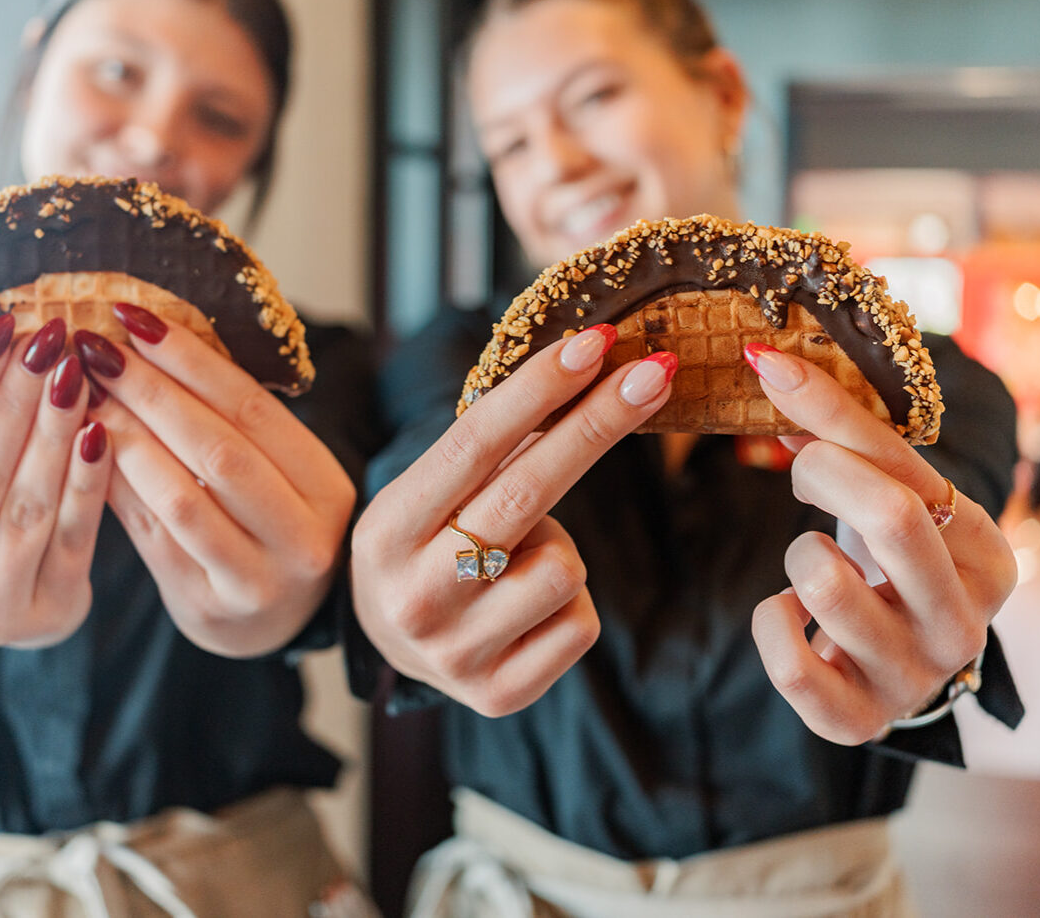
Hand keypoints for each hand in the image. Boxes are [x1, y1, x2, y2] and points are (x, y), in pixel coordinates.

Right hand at [0, 315, 111, 646]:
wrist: (4, 606)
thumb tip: (3, 343)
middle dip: (16, 401)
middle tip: (48, 339)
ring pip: (30, 504)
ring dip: (54, 431)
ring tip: (75, 372)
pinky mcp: (53, 613)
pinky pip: (76, 534)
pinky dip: (88, 479)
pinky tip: (102, 429)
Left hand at [77, 304, 356, 657]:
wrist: (266, 623)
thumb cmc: (264, 527)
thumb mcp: (274, 474)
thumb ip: (225, 421)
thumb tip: (143, 338)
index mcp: (325, 485)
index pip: (254, 409)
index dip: (192, 359)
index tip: (137, 318)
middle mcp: (303, 535)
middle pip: (218, 449)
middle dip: (150, 391)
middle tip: (96, 350)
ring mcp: (259, 578)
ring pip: (182, 497)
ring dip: (125, 439)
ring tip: (84, 397)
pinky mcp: (209, 606)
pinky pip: (153, 536)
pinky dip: (117, 488)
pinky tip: (84, 451)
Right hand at [351, 326, 676, 716]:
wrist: (391, 644)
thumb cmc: (425, 545)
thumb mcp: (427, 495)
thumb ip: (490, 449)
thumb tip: (588, 367)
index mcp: (386, 531)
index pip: (473, 445)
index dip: (538, 390)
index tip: (594, 344)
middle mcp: (413, 595)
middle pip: (527, 492)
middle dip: (597, 424)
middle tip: (653, 375)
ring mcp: (456, 652)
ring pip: (564, 566)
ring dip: (561, 548)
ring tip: (519, 558)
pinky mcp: (498, 694)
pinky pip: (580, 622)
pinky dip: (569, 604)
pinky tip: (528, 608)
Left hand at [745, 343, 1017, 744]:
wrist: (897, 663)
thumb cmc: (895, 563)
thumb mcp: (896, 499)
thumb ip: (850, 440)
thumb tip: (776, 370)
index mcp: (991, 560)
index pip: (908, 472)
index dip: (829, 413)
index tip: (771, 365)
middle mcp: (963, 627)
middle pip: (888, 518)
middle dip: (822, 471)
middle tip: (802, 467)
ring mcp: (912, 680)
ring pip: (823, 584)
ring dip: (797, 554)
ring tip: (812, 561)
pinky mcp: (855, 721)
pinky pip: (788, 662)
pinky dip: (772, 621)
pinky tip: (791, 611)